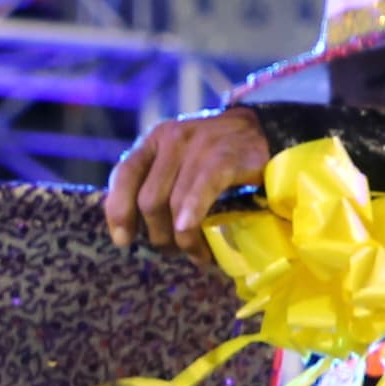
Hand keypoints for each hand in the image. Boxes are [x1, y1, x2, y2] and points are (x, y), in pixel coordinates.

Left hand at [102, 109, 274, 255]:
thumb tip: (126, 229)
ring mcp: (199, 145)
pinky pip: (200, 192)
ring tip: (195, 254)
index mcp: (155, 140)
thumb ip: (154, 185)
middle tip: (173, 251)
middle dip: (157, 234)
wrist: (265, 131)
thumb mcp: (180, 162)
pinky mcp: (226, 157)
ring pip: (173, 203)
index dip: (118, 210)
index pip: (125, 175)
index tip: (124, 240)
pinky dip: (192, 218)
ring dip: (181, 239)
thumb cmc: (217, 156)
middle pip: (149, 199)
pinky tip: (193, 240)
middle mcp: (172, 138)